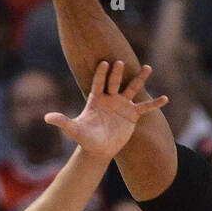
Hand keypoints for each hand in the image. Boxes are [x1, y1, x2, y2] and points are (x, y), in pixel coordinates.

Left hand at [45, 60, 168, 160]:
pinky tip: (165, 98)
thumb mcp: (74, 130)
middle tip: (119, 62)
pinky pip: (145, 108)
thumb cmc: (85, 138)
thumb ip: (62, 122)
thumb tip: (46, 118)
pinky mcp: (132, 115)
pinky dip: (154, 103)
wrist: (98, 149)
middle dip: (117, 73)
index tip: (104, 63)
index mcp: (96, 99)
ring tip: (148, 67)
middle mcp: (110, 98)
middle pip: (115, 82)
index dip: (101, 74)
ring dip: (140, 78)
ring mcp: (122, 105)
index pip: (98, 83)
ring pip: (132, 88)